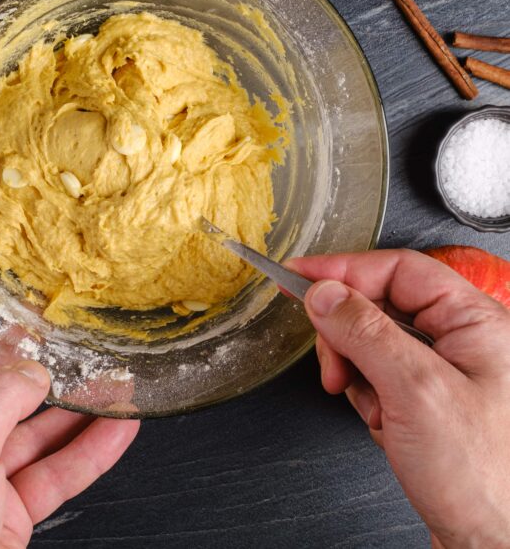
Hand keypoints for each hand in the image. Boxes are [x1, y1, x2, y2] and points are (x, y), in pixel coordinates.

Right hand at [290, 249, 509, 548]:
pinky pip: (377, 374)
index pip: (396, 269)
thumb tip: (323, 292)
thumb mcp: (415, 392)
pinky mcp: (427, 399)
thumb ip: (364, 332)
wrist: (494, 548)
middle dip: (346, 334)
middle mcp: (462, 339)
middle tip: (333, 363)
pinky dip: (367, 395)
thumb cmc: (486, 479)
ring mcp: (444, 370)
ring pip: (372, 340)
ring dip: (356, 370)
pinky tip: (384, 422)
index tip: (298, 274)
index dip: (343, 269)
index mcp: (475, 321)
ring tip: (369, 405)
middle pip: (379, 303)